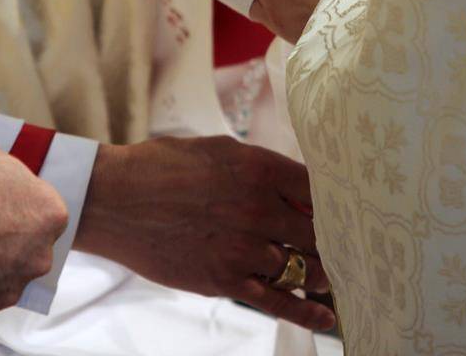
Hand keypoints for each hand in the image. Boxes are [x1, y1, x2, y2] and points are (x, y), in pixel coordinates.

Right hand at [74, 136, 336, 330]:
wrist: (115, 199)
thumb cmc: (163, 167)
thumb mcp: (220, 151)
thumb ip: (262, 168)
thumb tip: (297, 185)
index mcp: (260, 169)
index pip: (319, 189)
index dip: (338, 202)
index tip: (349, 211)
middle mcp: (258, 208)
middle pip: (318, 232)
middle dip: (336, 241)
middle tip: (350, 248)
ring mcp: (242, 247)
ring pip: (303, 267)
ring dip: (322, 274)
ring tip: (334, 277)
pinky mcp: (224, 279)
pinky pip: (276, 300)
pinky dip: (305, 310)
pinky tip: (326, 316)